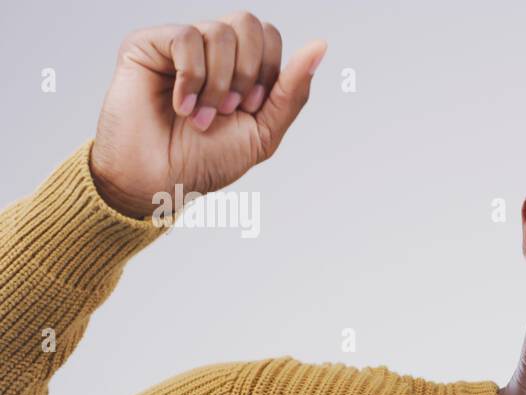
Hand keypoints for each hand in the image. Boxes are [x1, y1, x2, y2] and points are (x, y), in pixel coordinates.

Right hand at [89, 11, 326, 217]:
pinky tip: (180, 105)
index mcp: (239, 66)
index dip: (268, 70)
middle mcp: (210, 50)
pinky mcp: (147, 44)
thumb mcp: (264, 130)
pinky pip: (186, 37)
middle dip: (246, 73)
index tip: (250, 108)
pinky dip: (191, 77)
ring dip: (218, 83)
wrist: (159, 182)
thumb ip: (292, 91)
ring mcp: (178, 45)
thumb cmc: (206, 161)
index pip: (269, 36)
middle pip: (249, 23)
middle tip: (228, 110)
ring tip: (201, 116)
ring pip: (220, 31)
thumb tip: (320, 45)